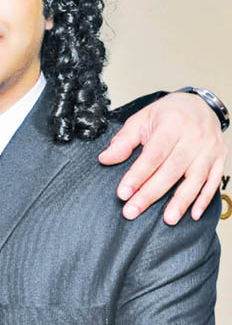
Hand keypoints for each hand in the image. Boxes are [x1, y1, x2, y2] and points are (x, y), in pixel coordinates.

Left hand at [98, 92, 226, 224]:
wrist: (200, 104)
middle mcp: (193, 137)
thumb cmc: (168, 114)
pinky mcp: (219, 159)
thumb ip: (124, 140)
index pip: (153, 154)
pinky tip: (193, 214)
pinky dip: (205, 199)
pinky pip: (213, 181)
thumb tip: (105, 158)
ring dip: (181, 201)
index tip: (123, 193)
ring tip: (168, 219)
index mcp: (172, 125)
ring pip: (195, 179)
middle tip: (133, 211)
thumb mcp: (142, 119)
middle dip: (151, 193)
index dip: (137, 175)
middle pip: (171, 170)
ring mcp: (209, 150)